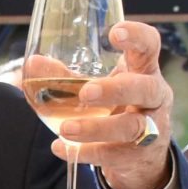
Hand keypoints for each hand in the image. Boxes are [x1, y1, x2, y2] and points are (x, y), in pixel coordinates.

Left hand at [53, 20, 175, 188]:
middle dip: (115, 90)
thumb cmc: (117, 108)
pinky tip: (62, 148)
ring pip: (131, 127)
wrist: (140, 155)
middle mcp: (153, 97)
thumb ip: (67, 76)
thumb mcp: (98, 87)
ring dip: (97, 128)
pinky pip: (114, 155)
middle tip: (86, 93)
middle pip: (145, 88)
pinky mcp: (139, 156)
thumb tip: (33, 63)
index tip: (115, 32)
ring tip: (66, 129)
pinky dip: (86, 153)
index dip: (137, 37)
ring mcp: (151, 128)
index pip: (150, 46)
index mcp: (143, 71)